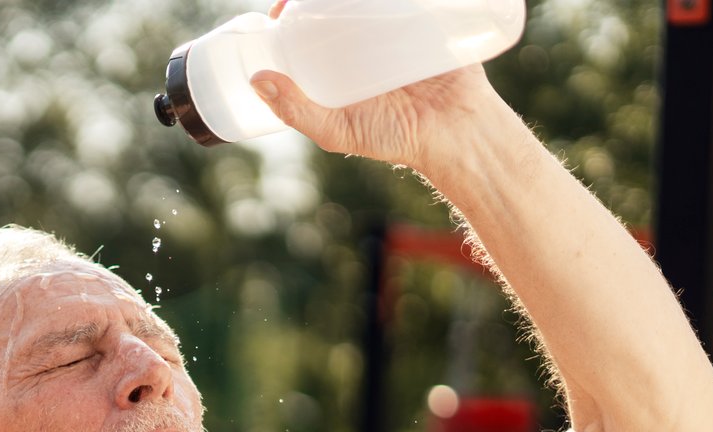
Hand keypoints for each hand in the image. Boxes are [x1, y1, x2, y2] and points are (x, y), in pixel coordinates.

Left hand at [250, 0, 500, 173]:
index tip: (282, 7)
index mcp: (336, 64)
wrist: (455, 133)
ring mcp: (393, 25)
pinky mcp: (425, 15)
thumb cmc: (394, 137)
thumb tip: (256, 79)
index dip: (290, 12)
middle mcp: (361, 41)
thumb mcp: (337, 130)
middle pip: (332, 5)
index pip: (305, 28)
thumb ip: (296, 110)